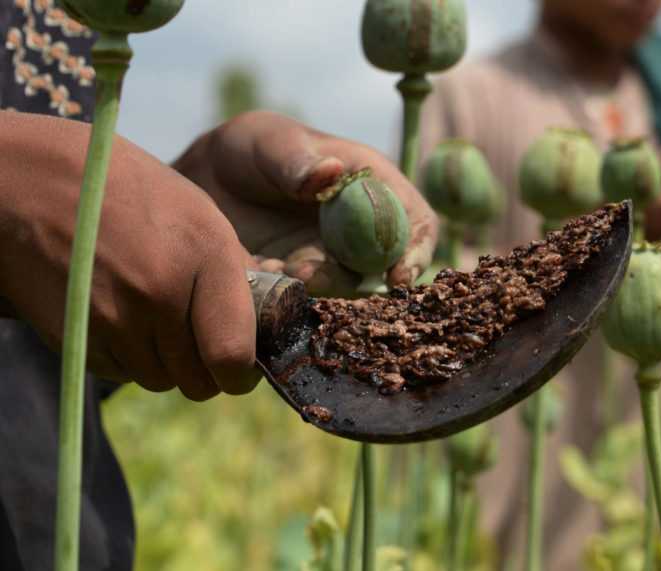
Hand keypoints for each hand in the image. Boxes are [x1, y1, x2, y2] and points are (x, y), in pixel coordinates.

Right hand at [0, 111, 260, 400]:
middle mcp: (161, 292)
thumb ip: (235, 272)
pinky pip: (122, 373)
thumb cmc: (130, 192)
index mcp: (205, 255)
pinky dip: (130, 357)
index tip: (241, 368)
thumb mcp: (200, 213)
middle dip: (206, 371)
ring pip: (161, 381)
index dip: (241, 374)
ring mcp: (115, 318)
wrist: (36, 183)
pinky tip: (122, 316)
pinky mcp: (77, 337)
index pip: (233, 355)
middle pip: (199, 381)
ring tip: (156, 317)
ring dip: (167, 363)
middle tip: (200, 344)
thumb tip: (261, 325)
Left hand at [173, 111, 437, 296]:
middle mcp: (361, 229)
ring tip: (273, 267)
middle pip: (384, 268)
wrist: (208, 181)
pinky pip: (307, 300)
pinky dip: (286, 296)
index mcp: (372, 186)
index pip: (415, 222)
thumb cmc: (251, 149)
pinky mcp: (304, 282)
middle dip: (355, 280)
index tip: (397, 274)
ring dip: (315, 288)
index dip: (416, 251)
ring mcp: (333, 259)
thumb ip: (296, 159)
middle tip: (308, 274)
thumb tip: (330, 172)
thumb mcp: (269, 142)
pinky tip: (256, 272)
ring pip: (344, 289)